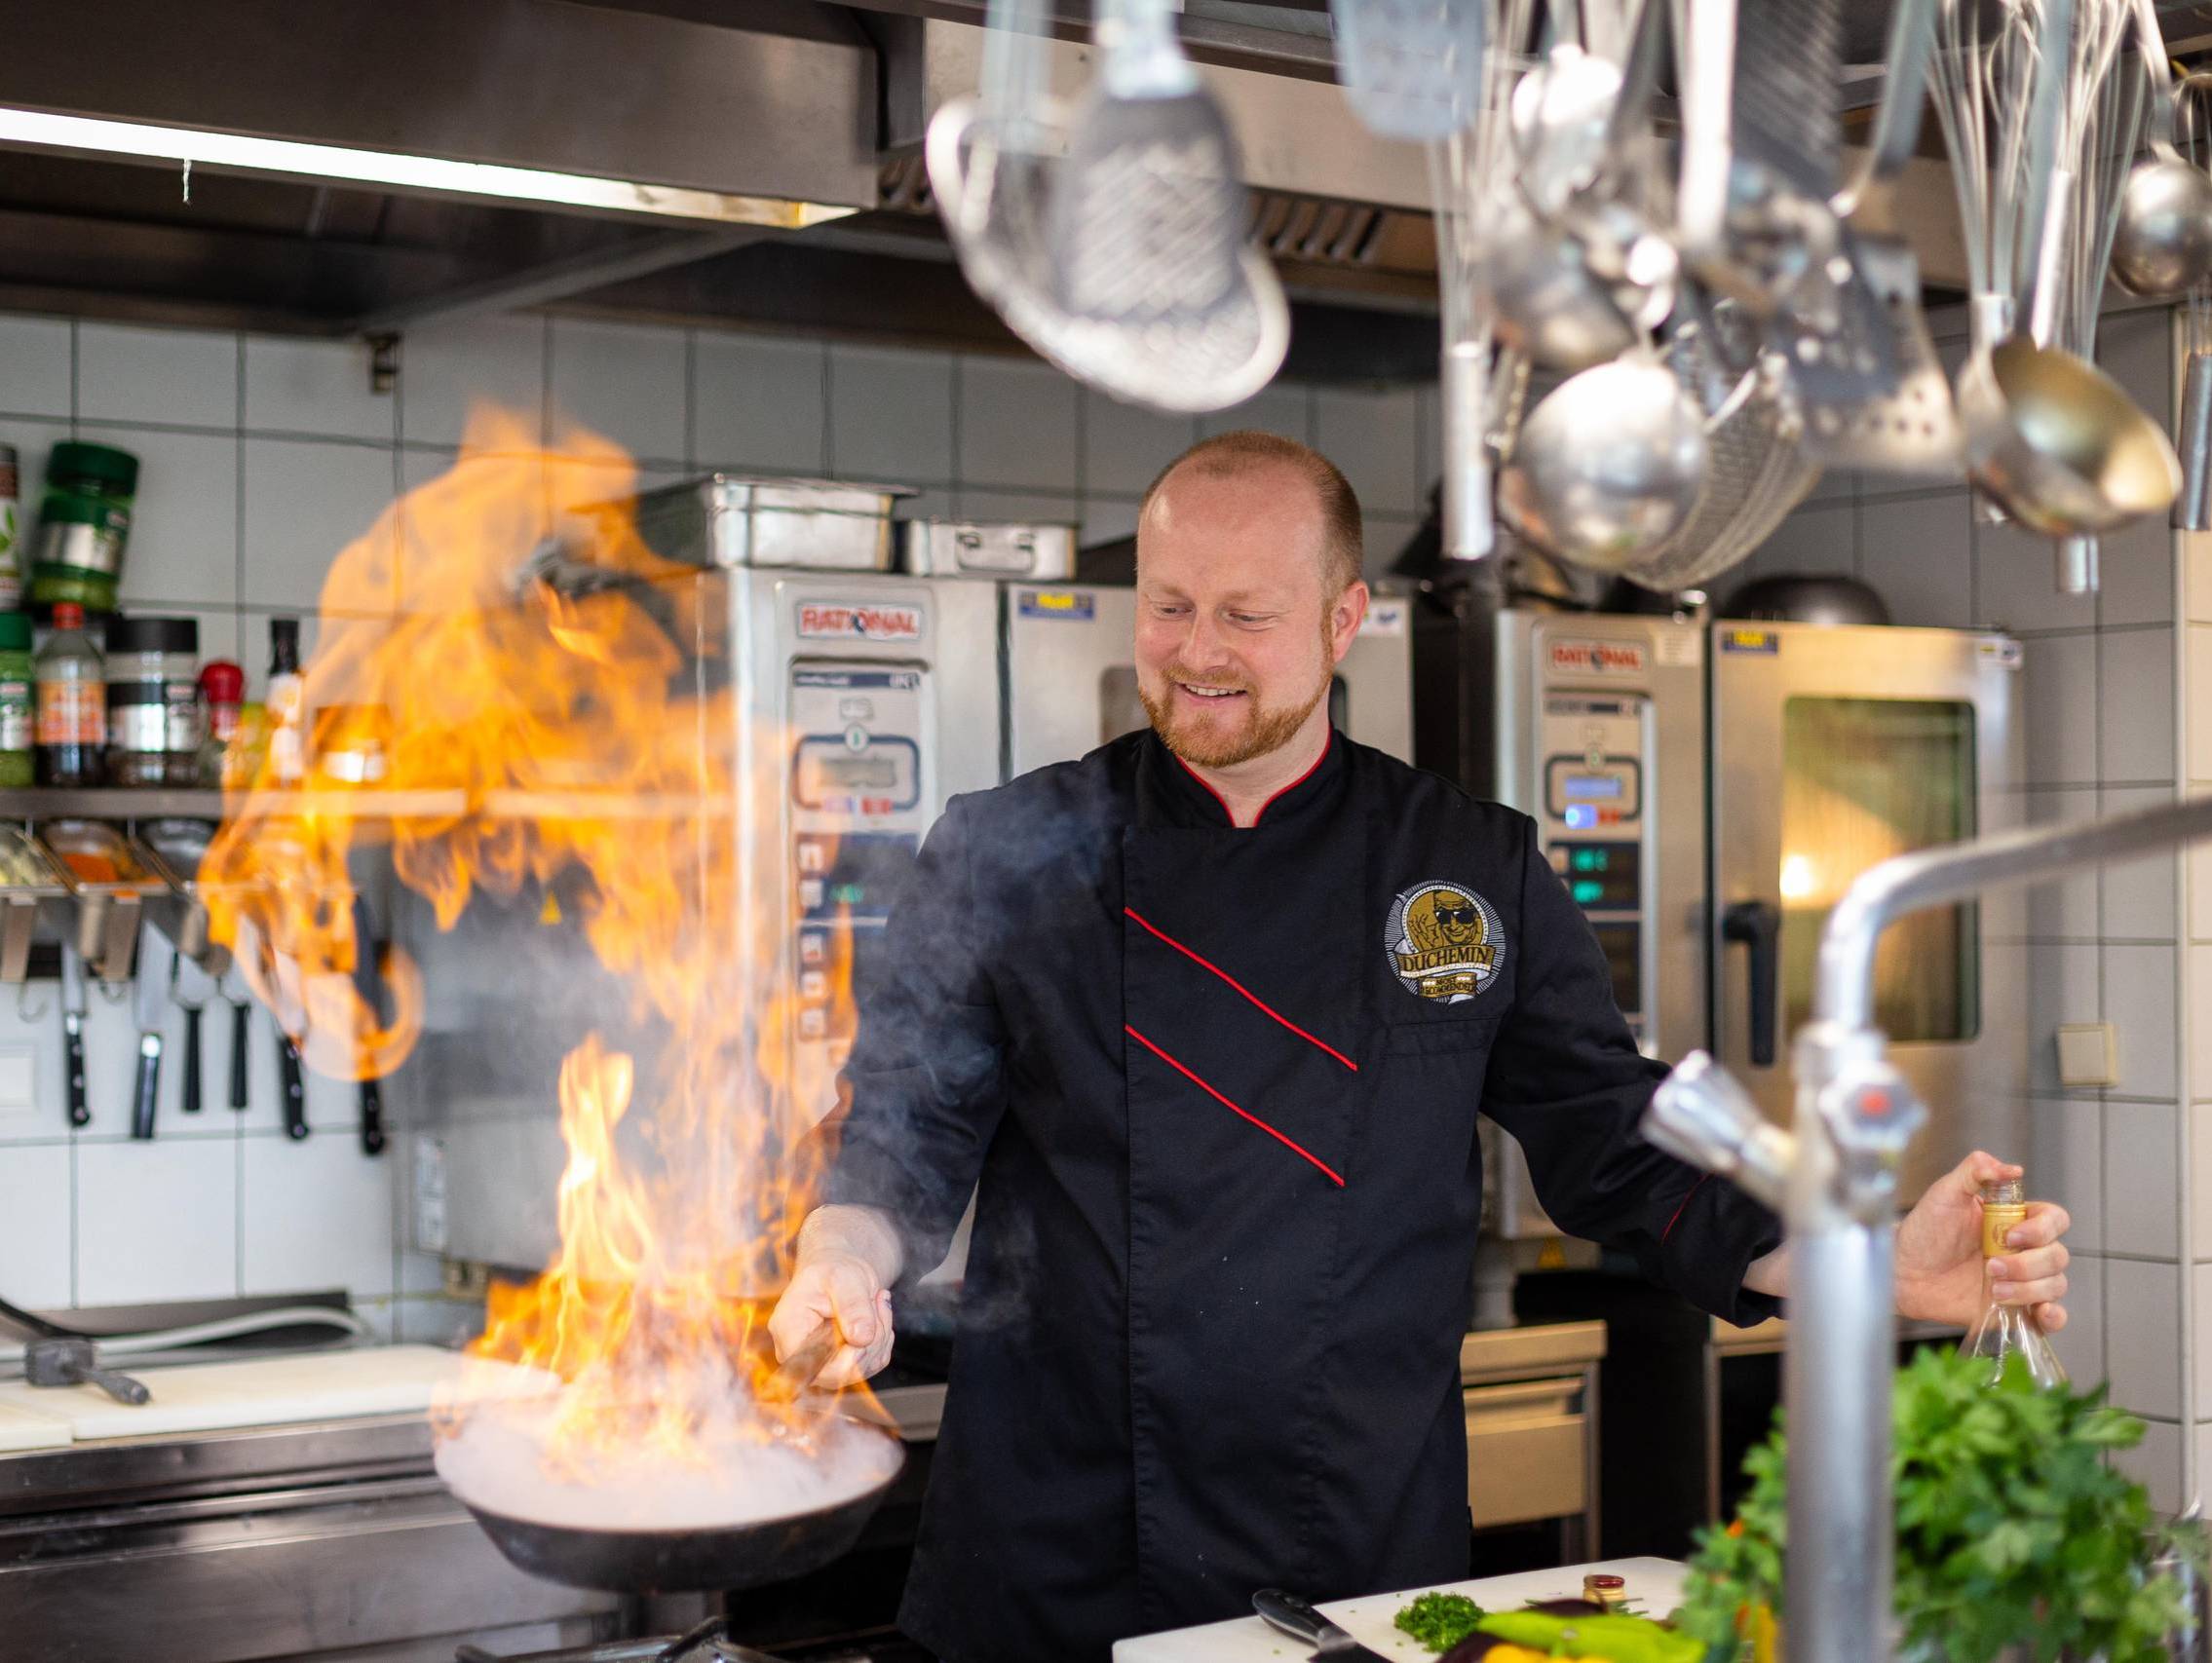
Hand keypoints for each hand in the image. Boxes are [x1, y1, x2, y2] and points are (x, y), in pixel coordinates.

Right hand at [767, 1205, 901, 1389]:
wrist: (839, 1269)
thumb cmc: (833, 1268)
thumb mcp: (843, 1278)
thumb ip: (852, 1305)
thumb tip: (861, 1338)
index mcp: (788, 1329)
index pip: (810, 1367)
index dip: (843, 1361)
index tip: (865, 1334)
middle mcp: (799, 1353)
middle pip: (838, 1374)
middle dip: (869, 1343)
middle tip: (879, 1303)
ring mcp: (819, 1362)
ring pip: (859, 1371)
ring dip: (880, 1338)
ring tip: (878, 1303)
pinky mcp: (840, 1364)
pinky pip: (870, 1366)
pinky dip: (882, 1342)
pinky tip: (878, 1316)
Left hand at [1894, 1150, 2069, 1332]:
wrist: (1905, 1273)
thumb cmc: (1924, 1231)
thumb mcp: (1945, 1193)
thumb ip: (1975, 1171)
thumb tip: (2011, 1168)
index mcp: (2014, 1220)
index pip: (2054, 1219)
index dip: (2042, 1229)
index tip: (2011, 1235)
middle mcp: (2025, 1250)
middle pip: (2057, 1255)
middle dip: (2028, 1264)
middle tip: (1991, 1266)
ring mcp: (2023, 1281)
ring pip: (2055, 1285)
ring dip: (2029, 1289)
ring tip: (1994, 1290)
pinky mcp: (2017, 1309)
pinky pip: (2052, 1317)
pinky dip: (2055, 1317)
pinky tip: (2042, 1313)